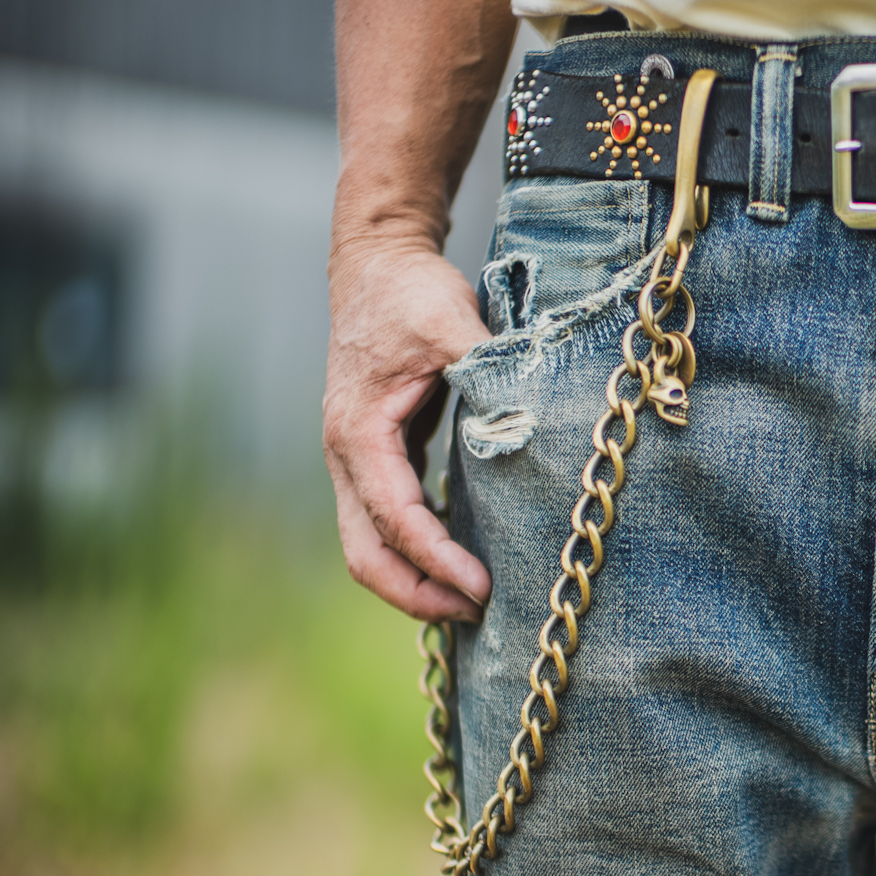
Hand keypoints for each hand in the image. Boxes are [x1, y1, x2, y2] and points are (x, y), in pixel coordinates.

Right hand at [324, 238, 493, 621]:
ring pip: (371, 547)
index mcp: (359, 431)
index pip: (395, 519)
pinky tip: (465, 562)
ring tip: (474, 604)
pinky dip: (419, 552)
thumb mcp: (453, 322)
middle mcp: (347, 455)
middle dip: (417, 594)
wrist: (377, 263)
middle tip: (480, 613)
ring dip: (416, 582)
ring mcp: (356, 461)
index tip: (482, 587)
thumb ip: (487, 369)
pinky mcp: (377, 458)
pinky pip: (389, 523)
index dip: (436, 560)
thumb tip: (528, 416)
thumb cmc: (411, 291)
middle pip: (366, 554)